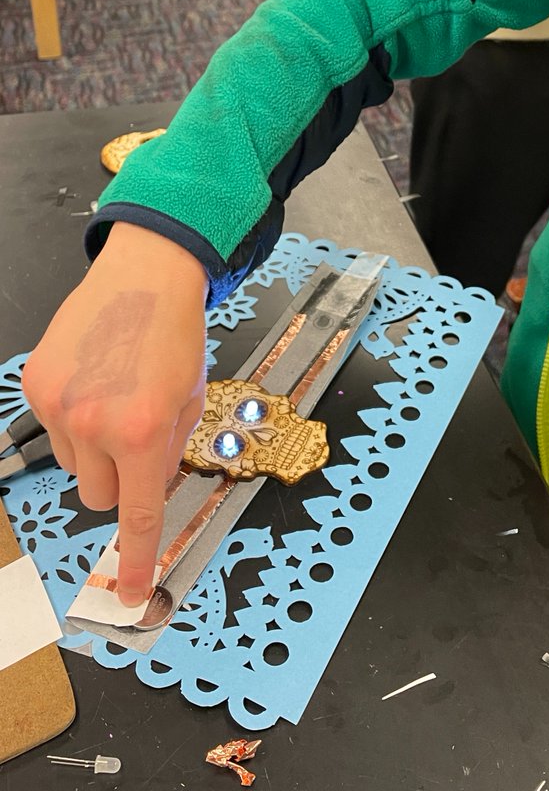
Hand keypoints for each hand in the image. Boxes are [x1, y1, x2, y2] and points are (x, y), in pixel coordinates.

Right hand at [22, 223, 207, 605]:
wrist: (145, 275)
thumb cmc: (175, 332)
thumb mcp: (191, 399)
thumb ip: (171, 451)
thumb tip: (150, 487)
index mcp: (146, 432)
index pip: (136, 515)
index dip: (133, 560)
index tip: (128, 592)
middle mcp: (98, 424)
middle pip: (99, 497)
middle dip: (119, 482)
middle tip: (136, 443)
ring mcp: (61, 406)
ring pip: (75, 466)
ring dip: (94, 450)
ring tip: (116, 400)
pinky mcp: (37, 386)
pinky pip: (53, 430)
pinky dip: (73, 419)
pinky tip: (94, 382)